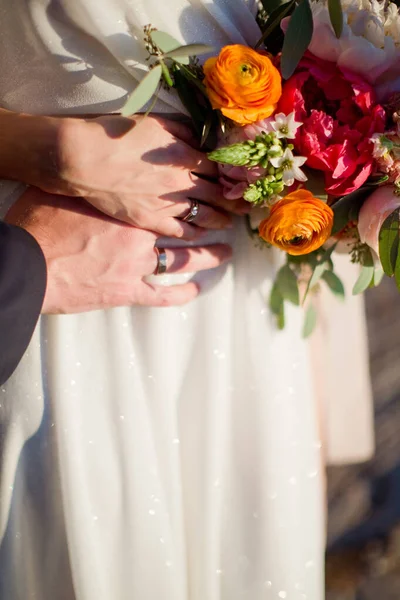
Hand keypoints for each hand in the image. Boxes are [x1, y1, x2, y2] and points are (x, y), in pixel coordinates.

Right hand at [5, 188, 232, 312]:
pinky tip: (196, 291)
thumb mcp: (71, 189)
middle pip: (187, 225)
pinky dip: (180, 294)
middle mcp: (140, 235)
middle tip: (230, 218)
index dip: (198, 191)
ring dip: (207, 256)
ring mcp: (136, 265)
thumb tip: (111, 163)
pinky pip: (160, 295)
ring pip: (182, 259)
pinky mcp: (126, 292)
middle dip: (212, 221)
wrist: (30, 262)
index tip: (215, 187)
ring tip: (225, 251)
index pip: (174, 195)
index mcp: (131, 207)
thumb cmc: (44, 221)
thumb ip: (97, 181)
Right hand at [49, 114, 248, 238]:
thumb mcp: (155, 123)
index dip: (235, 176)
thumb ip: (184, 132)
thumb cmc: (117, 136)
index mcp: (185, 155)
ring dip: (220, 219)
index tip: (247, 181)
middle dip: (236, 201)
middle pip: (218, 193)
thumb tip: (203, 140)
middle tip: (248, 207)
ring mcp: (167, 204)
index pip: (220, 168)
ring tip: (230, 222)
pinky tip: (203, 234)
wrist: (85, 159)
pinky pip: (181, 230)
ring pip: (204, 215)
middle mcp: (182, 182)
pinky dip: (195, 232)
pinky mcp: (150, 220)